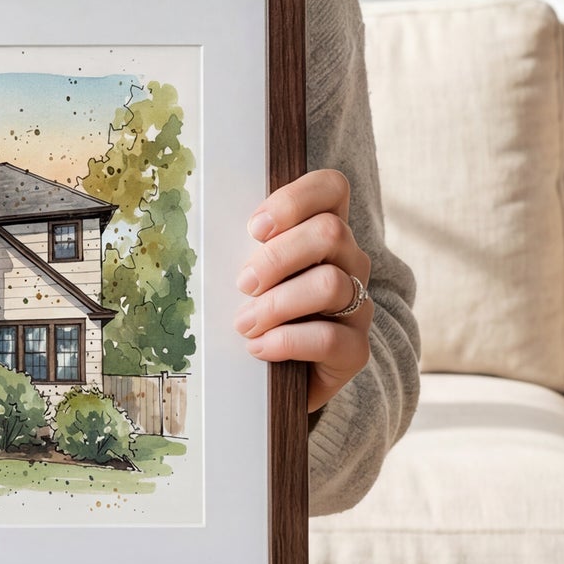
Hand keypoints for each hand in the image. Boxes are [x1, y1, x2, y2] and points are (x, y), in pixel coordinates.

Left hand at [232, 167, 371, 414]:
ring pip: (330, 284)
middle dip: (276, 257)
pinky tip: (258, 348)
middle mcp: (351, 261)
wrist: (279, 375)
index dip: (295, 199)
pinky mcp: (356, 348)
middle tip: (242, 283)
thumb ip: (245, 248)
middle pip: (330, 232)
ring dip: (277, 303)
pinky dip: (286, 341)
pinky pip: (329, 338)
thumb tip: (205, 236)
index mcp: (326, 231)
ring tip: (244, 323)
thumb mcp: (252, 271)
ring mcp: (358, 304)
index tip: (255, 228)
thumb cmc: (259, 308)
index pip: (332, 188)